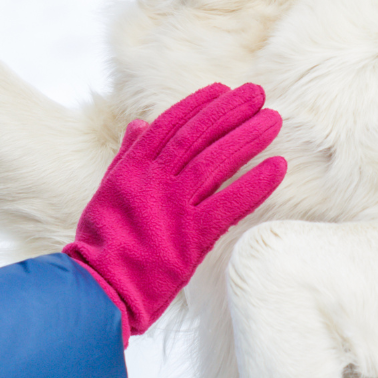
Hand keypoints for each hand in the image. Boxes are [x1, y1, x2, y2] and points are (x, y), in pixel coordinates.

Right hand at [65, 83, 287, 342]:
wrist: (100, 288)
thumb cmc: (103, 241)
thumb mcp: (109, 189)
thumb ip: (128, 155)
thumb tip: (140, 123)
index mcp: (131, 168)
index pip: (169, 124)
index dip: (198, 104)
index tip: (223, 89)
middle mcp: (153, 181)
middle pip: (197, 136)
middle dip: (230, 111)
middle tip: (258, 93)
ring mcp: (172, 208)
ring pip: (215, 163)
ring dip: (248, 138)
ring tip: (273, 120)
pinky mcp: (191, 239)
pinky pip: (229, 204)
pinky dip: (255, 184)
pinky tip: (277, 167)